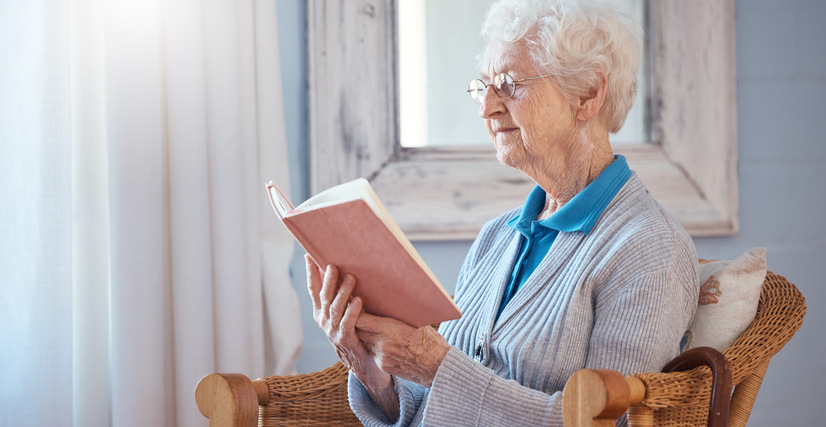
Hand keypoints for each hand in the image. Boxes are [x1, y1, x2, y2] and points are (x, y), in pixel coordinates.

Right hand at [305, 255, 399, 419]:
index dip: (311, 272)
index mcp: (321, 312)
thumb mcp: (346, 312)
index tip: (308, 254)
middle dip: (328, 280)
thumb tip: (348, 267)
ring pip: (335, 308)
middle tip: (333, 264)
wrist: (365, 363)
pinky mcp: (345, 340)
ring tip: (350, 278)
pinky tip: (359, 300)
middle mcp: (323, 320)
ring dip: (342, 292)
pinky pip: (348, 323)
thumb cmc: (357, 332)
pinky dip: (353, 311)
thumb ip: (343, 294)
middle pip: (324, 296)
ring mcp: (332, 331)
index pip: (313, 288)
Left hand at [356, 312, 450, 387]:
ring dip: (365, 335)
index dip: (354, 311)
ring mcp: (381, 356)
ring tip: (372, 328)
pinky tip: (382, 342)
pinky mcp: (383, 366)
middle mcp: (382, 343)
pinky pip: (372, 353)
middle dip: (357, 322)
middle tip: (358, 313)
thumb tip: (385, 303)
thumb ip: (397, 316)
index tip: (354, 304)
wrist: (437, 367)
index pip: (361, 319)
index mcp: (391, 329)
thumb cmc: (430, 341)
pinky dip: (373, 346)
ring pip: (364, 342)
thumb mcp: (416, 322)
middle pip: (359, 331)